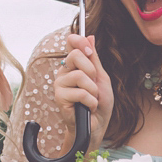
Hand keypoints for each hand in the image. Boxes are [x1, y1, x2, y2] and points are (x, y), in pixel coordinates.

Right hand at [54, 34, 113, 149]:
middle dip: (91, 71)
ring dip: (93, 90)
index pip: (71, 43)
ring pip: (79, 76)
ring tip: (92, 99)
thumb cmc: (100, 103)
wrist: (97, 125)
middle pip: (75, 55)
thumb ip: (94, 58)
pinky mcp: (59, 97)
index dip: (79, 41)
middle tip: (94, 85)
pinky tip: (88, 107)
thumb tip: (90, 36)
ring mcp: (60, 84)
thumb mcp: (101, 77)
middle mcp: (64, 72)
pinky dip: (90, 101)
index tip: (90, 51)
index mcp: (74, 65)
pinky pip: (80, 92)